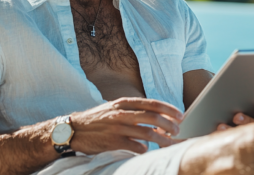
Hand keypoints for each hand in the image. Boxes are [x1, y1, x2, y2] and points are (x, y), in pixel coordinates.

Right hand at [67, 97, 183, 153]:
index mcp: (123, 102)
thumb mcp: (114, 108)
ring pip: (147, 133)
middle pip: (153, 118)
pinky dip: (145, 149)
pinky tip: (148, 150)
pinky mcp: (113, 142)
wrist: (73, 130)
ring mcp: (117, 128)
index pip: (152, 103)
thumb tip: (156, 117)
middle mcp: (122, 113)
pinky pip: (135, 146)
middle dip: (169, 125)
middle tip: (177, 131)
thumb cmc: (97, 120)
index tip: (180, 115)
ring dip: (162, 139)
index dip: (168, 109)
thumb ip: (133, 110)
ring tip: (169, 143)